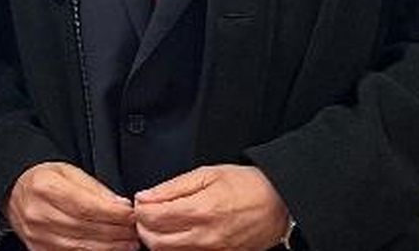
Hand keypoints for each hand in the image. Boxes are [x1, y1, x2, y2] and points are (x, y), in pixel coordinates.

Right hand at [4, 161, 136, 250]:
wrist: (14, 191)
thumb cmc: (43, 179)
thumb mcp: (68, 172)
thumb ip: (95, 188)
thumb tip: (121, 205)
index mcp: (45, 188)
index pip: (86, 206)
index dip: (113, 214)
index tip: (131, 214)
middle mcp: (38, 214)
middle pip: (85, 228)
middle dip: (116, 232)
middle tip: (135, 231)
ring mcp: (36, 236)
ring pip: (80, 247)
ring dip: (109, 247)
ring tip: (128, 242)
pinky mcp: (38, 250)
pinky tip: (108, 249)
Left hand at [134, 165, 288, 250]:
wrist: (278, 203)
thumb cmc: (246, 185)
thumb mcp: (208, 174)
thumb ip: (172, 187)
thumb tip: (145, 196)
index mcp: (200, 210)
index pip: (152, 218)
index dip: (140, 209)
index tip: (142, 201)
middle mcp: (204, 236)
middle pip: (155, 242)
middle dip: (143, 227)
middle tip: (147, 213)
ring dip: (157, 239)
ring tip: (162, 223)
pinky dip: (175, 248)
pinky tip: (177, 234)